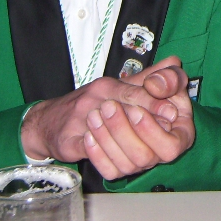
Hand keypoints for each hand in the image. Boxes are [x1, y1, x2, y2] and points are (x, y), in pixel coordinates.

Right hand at [20, 57, 193, 179]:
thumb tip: (174, 61)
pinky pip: (86, 147)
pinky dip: (102, 153)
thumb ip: (146, 78)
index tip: (173, 112)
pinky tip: (117, 159)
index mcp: (108, 86)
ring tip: (149, 146)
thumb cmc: (87, 104)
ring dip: (128, 138)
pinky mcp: (68, 140)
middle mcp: (94, 98)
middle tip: (168, 127)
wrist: (46, 121)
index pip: (134, 91)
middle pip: (123, 106)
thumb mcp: (117, 87)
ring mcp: (80, 119)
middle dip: (147, 118)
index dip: (155, 102)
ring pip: (106, 128)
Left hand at [83, 59, 194, 180]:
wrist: (113, 101)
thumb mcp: (160, 77)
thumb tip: (157, 86)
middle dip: (124, 131)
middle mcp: (159, 152)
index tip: (136, 110)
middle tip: (108, 105)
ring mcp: (139, 163)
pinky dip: (97, 153)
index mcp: (179, 133)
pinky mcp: (119, 169)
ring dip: (107, 138)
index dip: (153, 132)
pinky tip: (89, 134)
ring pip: (125, 164)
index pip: (171, 147)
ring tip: (93, 114)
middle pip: (145, 157)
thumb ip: (166, 78)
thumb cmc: (143, 89)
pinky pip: (108, 171)